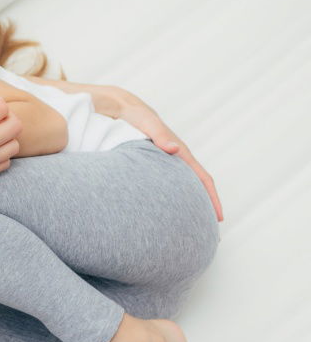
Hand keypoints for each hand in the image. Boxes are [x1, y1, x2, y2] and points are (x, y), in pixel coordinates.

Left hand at [113, 93, 223, 221]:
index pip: (203, 179)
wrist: (123, 109)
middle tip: (207, 232)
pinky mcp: (154, 165)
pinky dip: (172, 198)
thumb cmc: (137, 116)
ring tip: (189, 228)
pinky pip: (168, 185)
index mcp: (181, 153)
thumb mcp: (148, 124)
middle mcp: (177, 159)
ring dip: (189, 205)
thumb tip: (174, 149)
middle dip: (204, 208)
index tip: (218, 217)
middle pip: (196, 188)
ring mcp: (166, 163)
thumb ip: (159, 136)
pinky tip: (165, 212)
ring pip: (183, 188)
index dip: (212, 198)